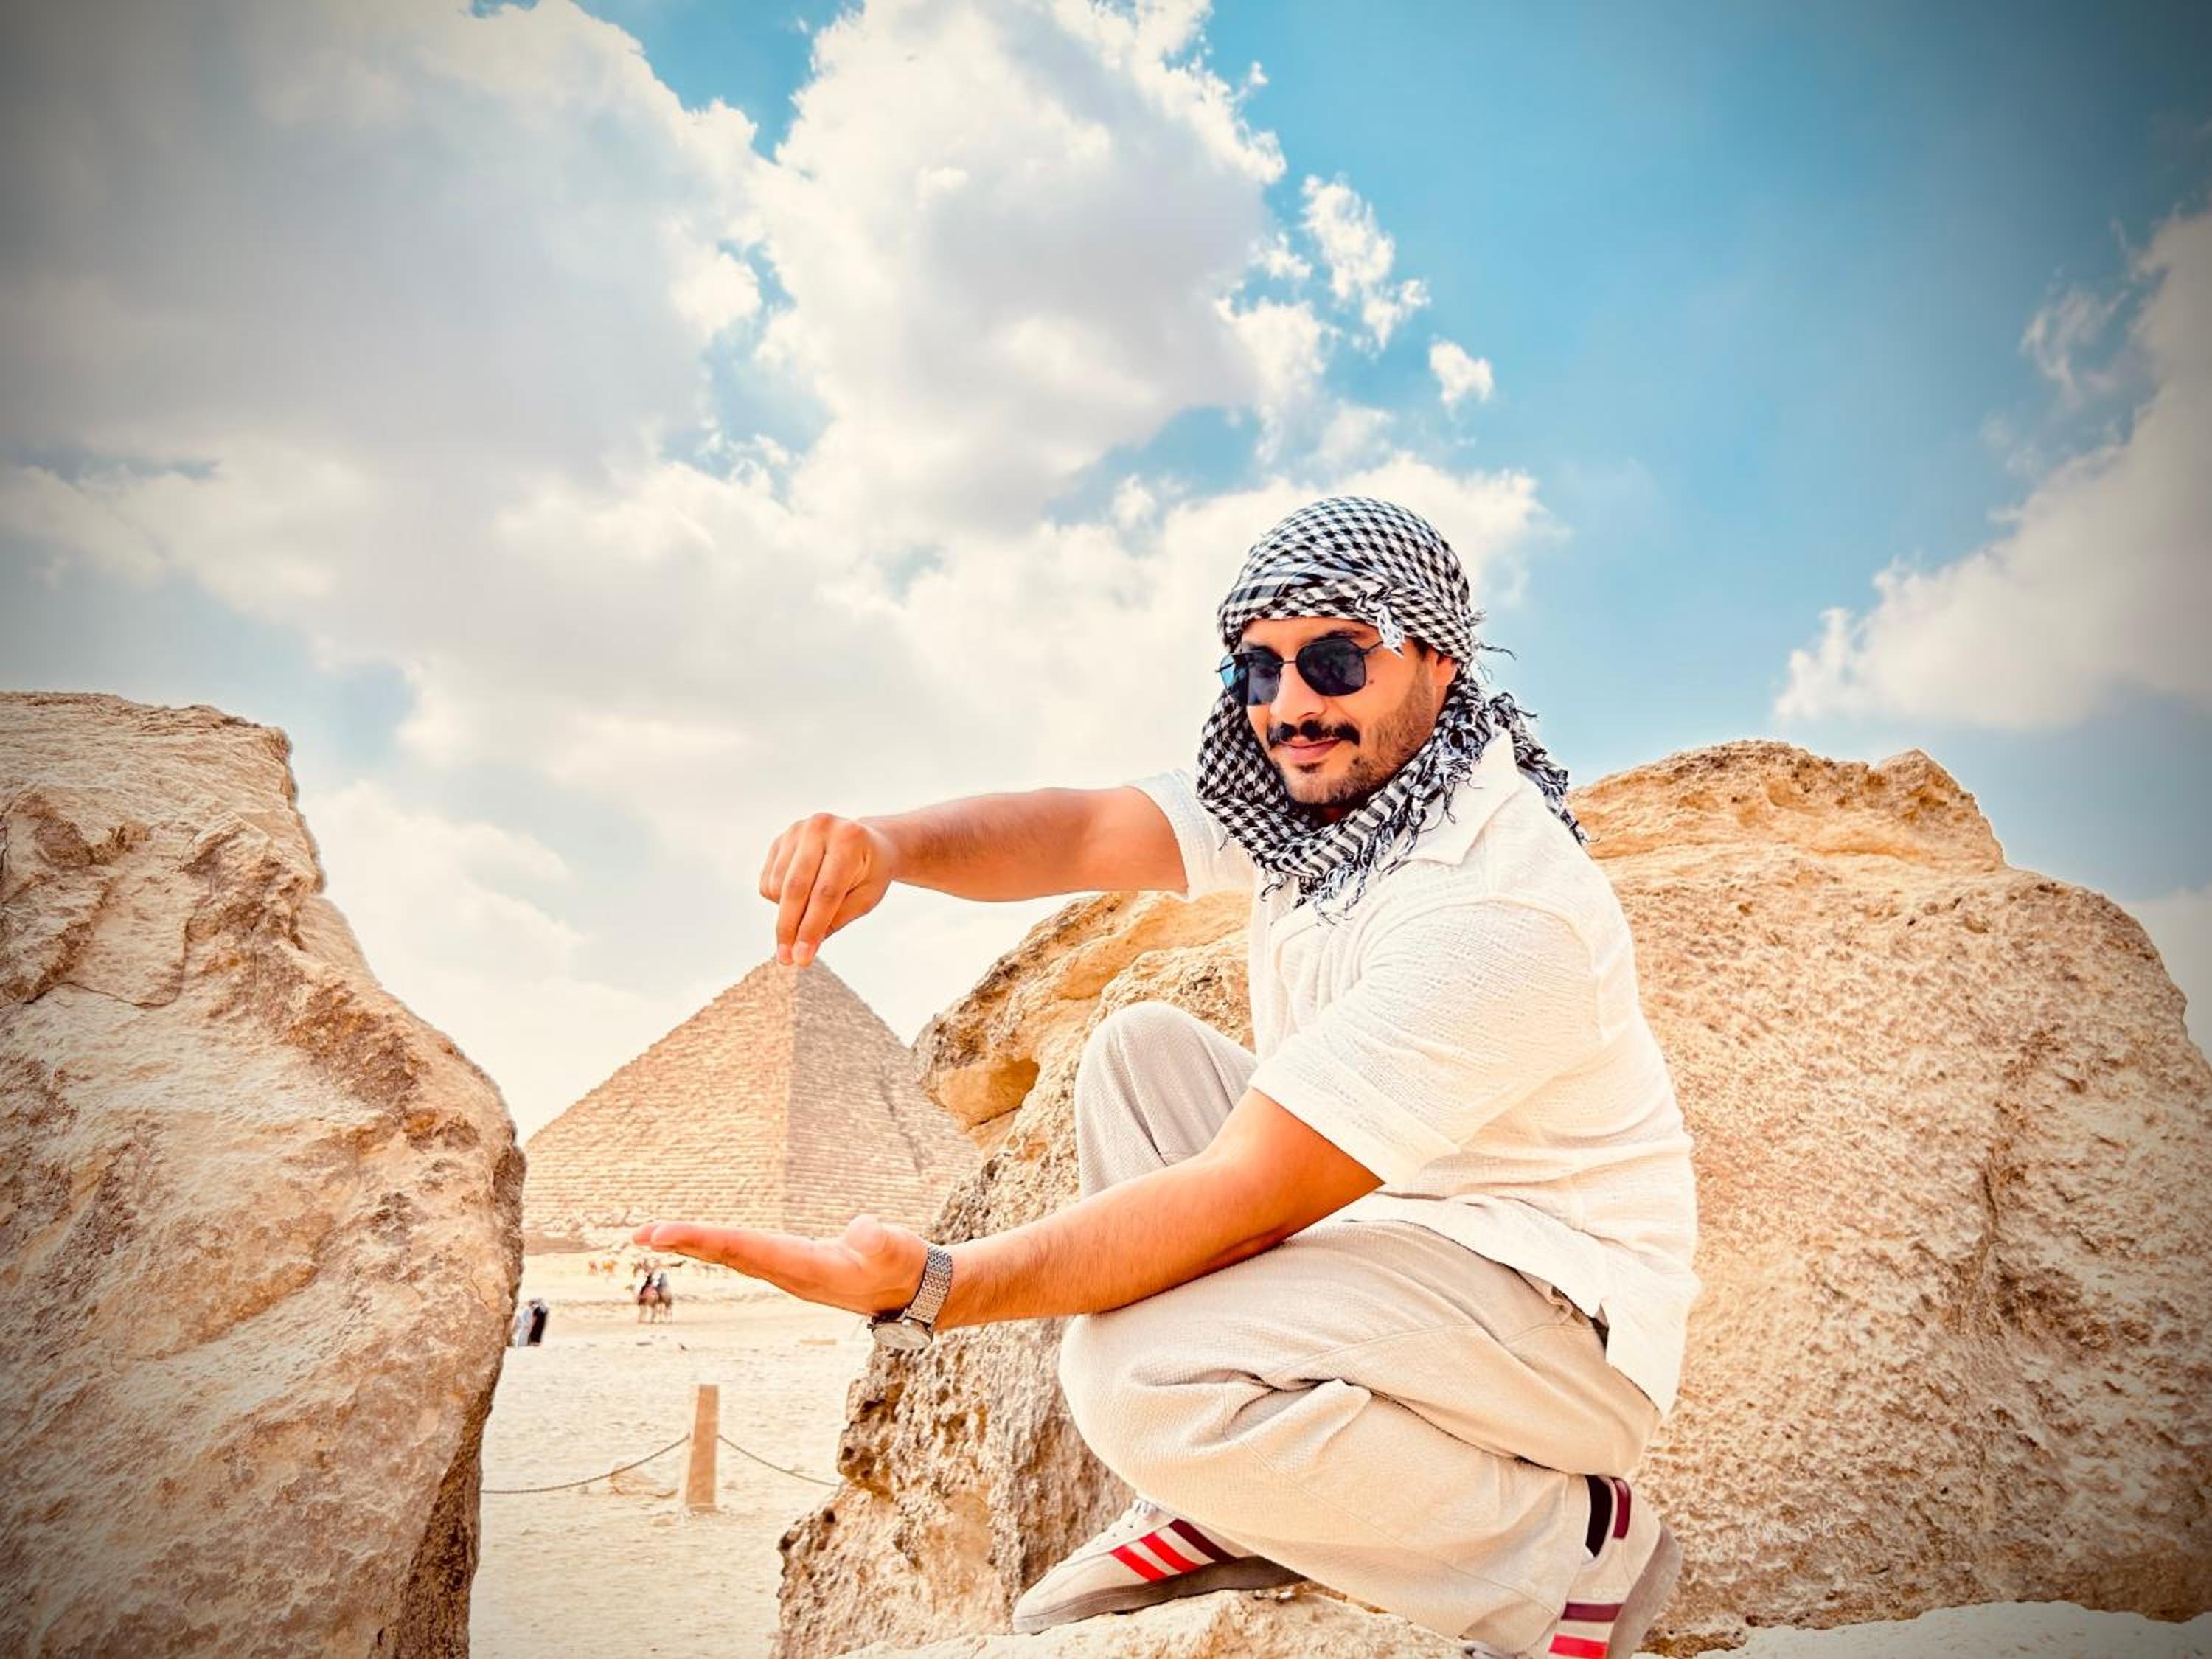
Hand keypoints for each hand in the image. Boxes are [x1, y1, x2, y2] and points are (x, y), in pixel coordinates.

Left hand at [629, 1212, 926, 1316]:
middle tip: (638, 1235)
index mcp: (804, 1269)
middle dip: (684, 1243)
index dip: (701, 1238)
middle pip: (728, 1256)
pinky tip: (704, 1242)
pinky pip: (746, 1253)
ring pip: (734, 1256)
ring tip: (656, 1236)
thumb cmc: (907, 1267)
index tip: (661, 1233)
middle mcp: (789, 1275)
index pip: (742, 1249)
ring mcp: (791, 1273)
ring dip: (695, 1245)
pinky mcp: (797, 1266)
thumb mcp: (898, 1250)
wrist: (918, 1293)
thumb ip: (880, 1241)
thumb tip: (861, 1230)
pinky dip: (719, 1245)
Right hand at [759, 814, 896, 965]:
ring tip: (809, 913)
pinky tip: (801, 895)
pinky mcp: (780, 839)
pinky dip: (778, 899)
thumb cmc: (870, 873)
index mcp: (849, 839)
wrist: (867, 842)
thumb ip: (835, 921)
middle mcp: (820, 827)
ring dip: (785, 913)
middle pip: (795, 888)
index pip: (825, 892)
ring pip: (777, 887)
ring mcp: (796, 830)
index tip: (802, 958)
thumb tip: (803, 952)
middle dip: (789, 928)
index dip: (811, 928)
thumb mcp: (865, 898)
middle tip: (786, 959)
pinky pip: (767, 881)